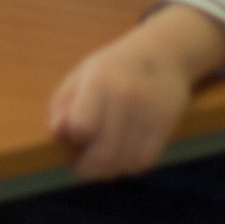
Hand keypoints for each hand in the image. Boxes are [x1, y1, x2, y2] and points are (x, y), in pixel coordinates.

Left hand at [48, 26, 200, 179]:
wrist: (163, 52)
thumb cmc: (114, 67)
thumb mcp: (81, 74)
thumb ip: (63, 104)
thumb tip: (57, 133)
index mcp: (99, 80)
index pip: (81, 126)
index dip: (73, 139)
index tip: (73, 140)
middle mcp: (126, 96)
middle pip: (104, 153)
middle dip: (88, 169)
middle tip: (83, 167)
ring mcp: (149, 111)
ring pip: (125, 162)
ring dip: (108, 171)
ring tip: (102, 164)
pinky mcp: (167, 124)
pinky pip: (144, 161)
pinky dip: (129, 167)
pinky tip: (123, 158)